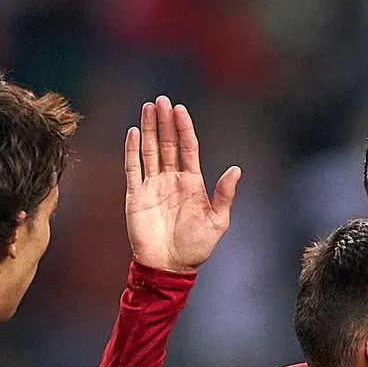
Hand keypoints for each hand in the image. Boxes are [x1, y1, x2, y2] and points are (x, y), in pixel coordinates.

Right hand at [126, 96, 240, 273]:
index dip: (184, 128)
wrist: (170, 266)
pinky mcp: (136, 195)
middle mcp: (172, 179)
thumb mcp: (217, 221)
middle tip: (161, 100)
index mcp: (192, 183)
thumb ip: (224, 195)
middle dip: (164, 122)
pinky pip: (133, 168)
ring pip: (150, 150)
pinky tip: (132, 133)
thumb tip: (236, 170)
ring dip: (148, 129)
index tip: (180, 109)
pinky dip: (131, 150)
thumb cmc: (196, 247)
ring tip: (147, 108)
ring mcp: (153, 186)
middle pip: (167, 144)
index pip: (188, 148)